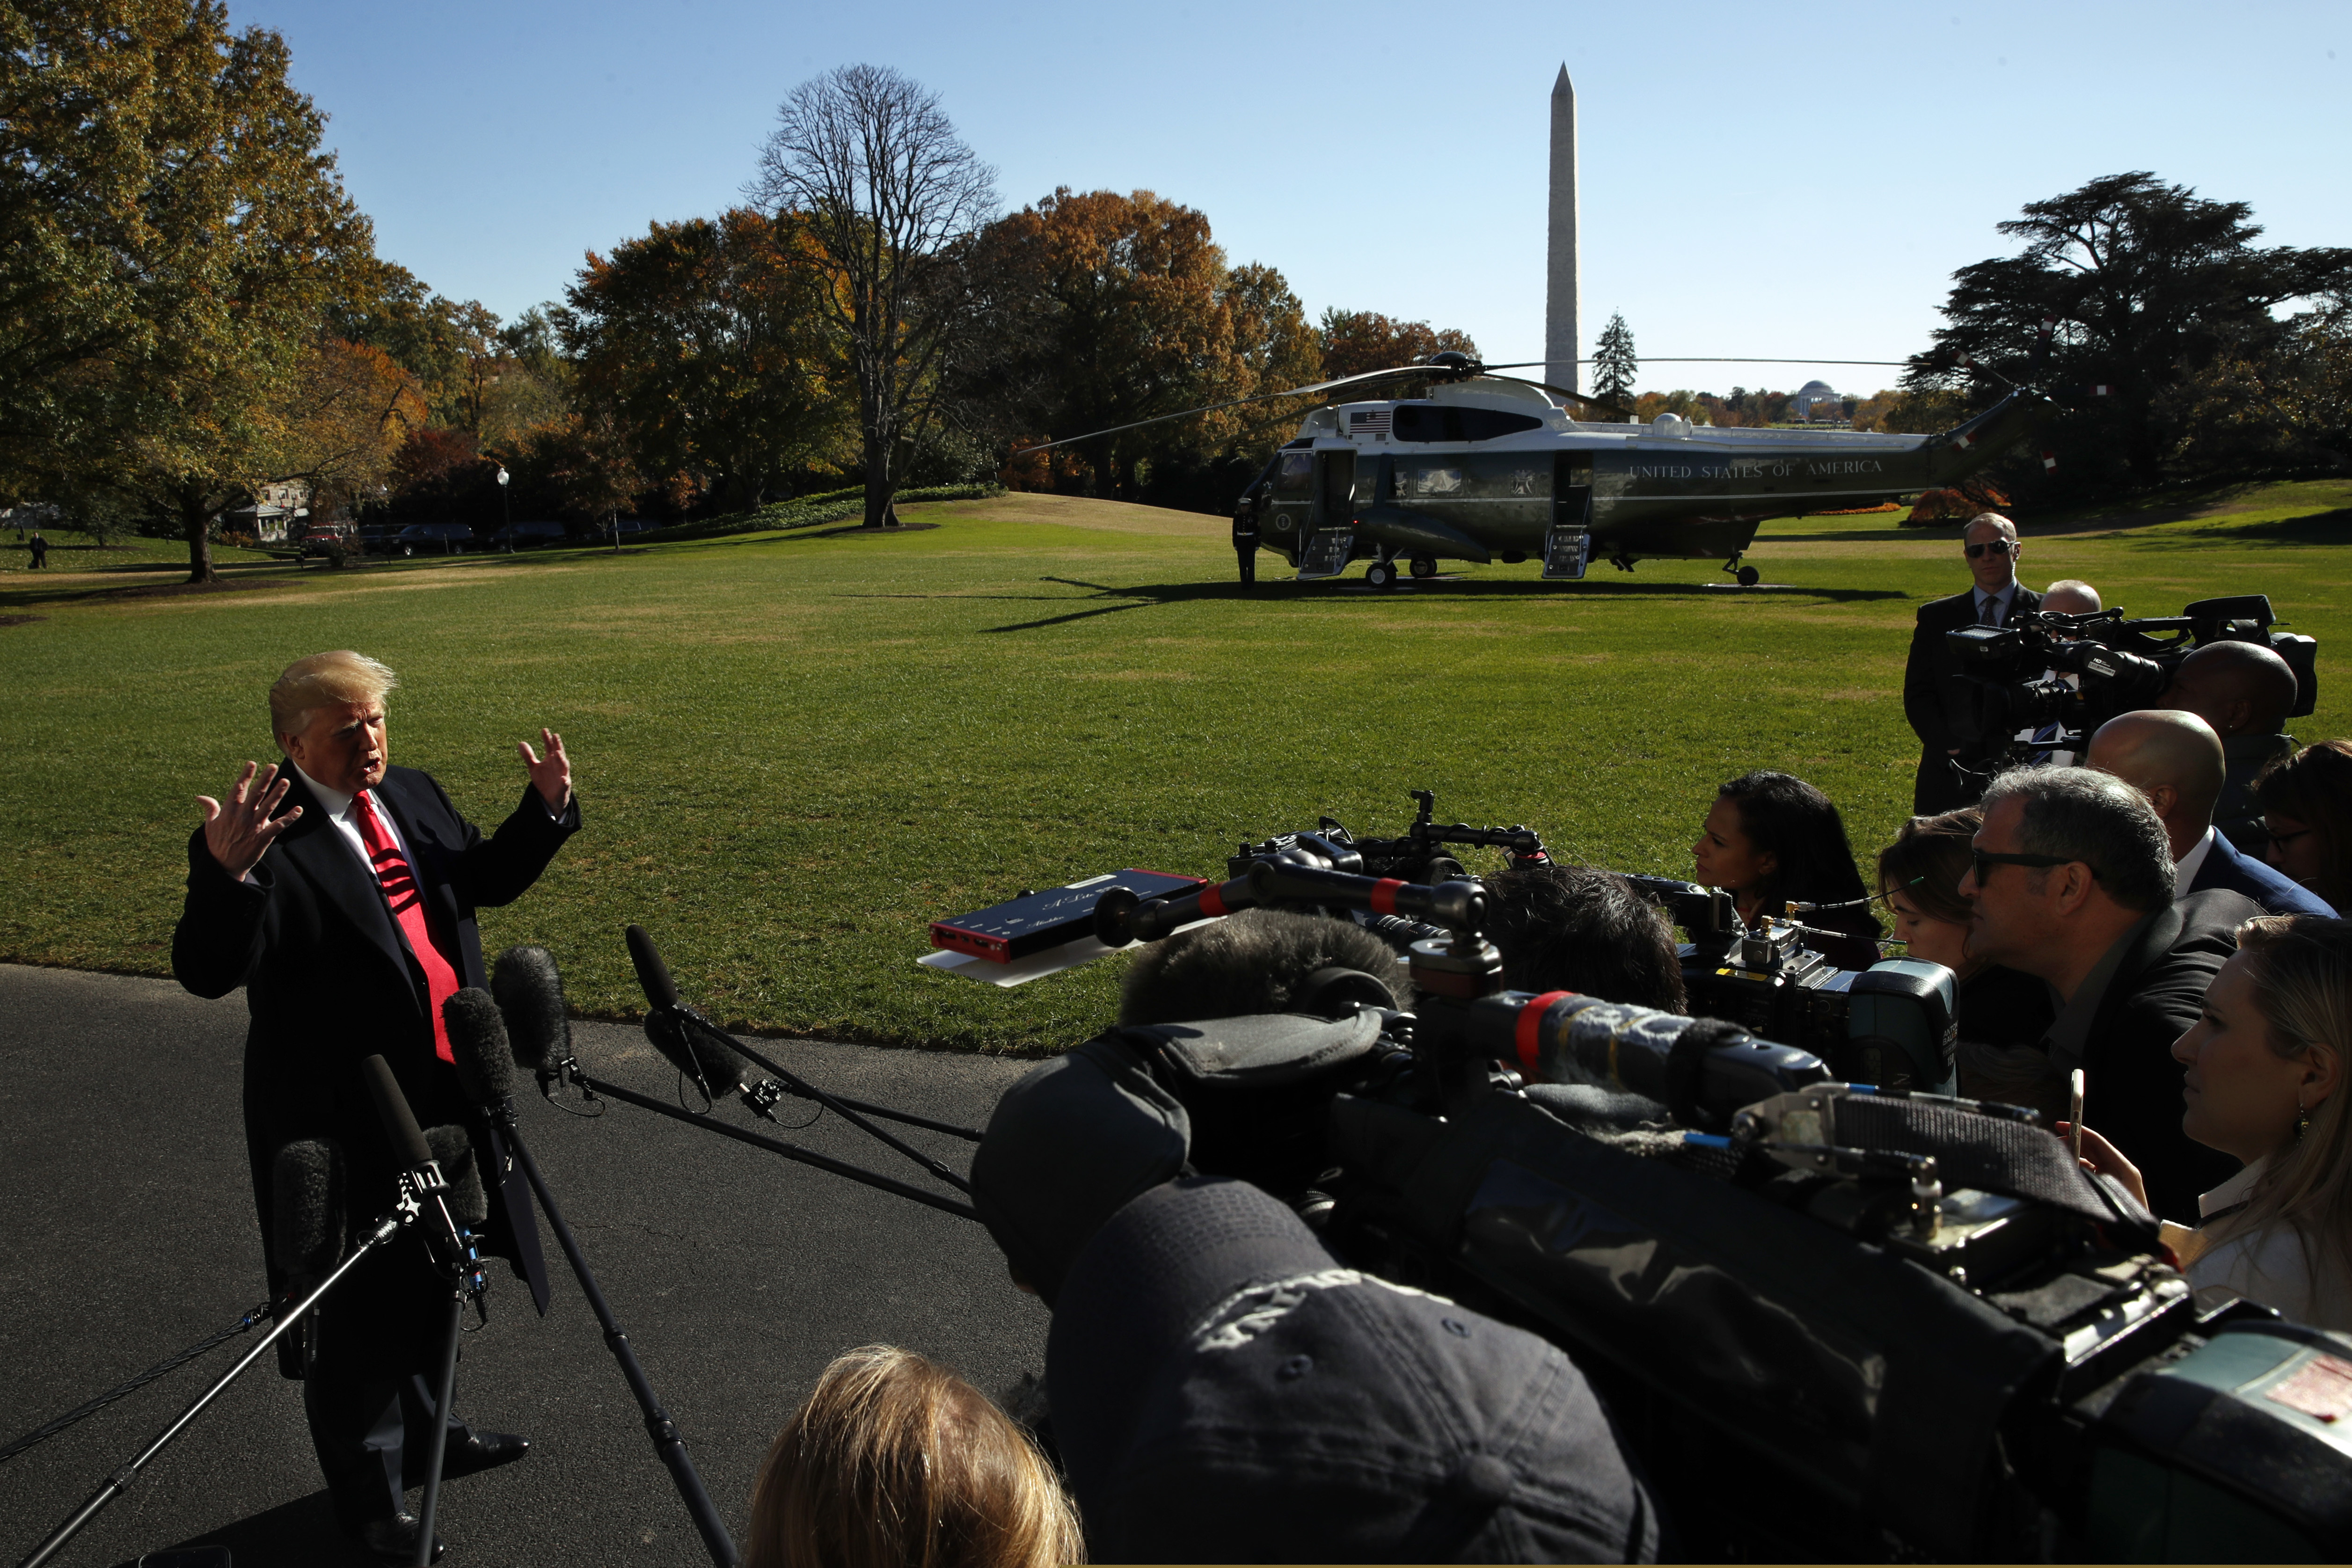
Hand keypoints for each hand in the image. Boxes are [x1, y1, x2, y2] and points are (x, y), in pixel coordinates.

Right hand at [197, 762, 301, 879]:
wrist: (223, 866)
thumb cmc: (217, 844)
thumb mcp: (210, 825)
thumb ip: (210, 809)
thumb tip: (200, 797)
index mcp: (229, 811)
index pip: (238, 790)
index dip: (245, 776)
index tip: (252, 763)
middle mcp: (242, 816)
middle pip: (255, 794)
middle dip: (264, 780)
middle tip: (273, 766)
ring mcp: (253, 827)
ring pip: (267, 807)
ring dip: (277, 794)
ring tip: (286, 781)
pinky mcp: (263, 838)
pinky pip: (278, 826)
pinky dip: (289, 818)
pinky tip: (299, 810)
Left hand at [518, 728, 570, 812]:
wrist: (551, 799)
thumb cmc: (545, 781)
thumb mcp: (534, 768)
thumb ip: (528, 756)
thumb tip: (520, 742)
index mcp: (551, 760)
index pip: (550, 747)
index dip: (547, 739)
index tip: (544, 730)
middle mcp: (558, 765)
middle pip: (559, 753)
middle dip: (557, 745)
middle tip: (555, 735)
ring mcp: (562, 775)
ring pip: (564, 766)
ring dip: (562, 759)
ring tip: (558, 752)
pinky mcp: (563, 787)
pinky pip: (565, 784)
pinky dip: (565, 781)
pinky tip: (563, 779)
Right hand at [2058, 1121, 2148, 1211]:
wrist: (2134, 1243)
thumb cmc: (2122, 1219)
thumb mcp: (2102, 1194)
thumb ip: (2083, 1177)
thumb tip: (2065, 1164)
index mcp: (2123, 1168)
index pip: (2098, 1142)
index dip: (2078, 1130)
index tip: (2061, 1125)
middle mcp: (2120, 1171)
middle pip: (2093, 1149)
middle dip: (2072, 1143)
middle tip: (2054, 1143)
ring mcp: (2114, 1179)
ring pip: (2089, 1161)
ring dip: (2073, 1157)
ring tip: (2057, 1159)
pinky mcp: (2108, 1188)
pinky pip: (2090, 1173)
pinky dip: (2077, 1170)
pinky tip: (2065, 1173)